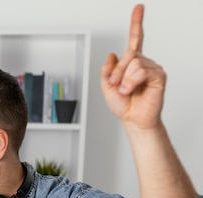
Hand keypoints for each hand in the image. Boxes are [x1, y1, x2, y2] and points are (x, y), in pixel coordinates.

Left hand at [101, 4, 165, 128]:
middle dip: (117, 71)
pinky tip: (132, 90)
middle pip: (128, 54)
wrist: (132, 119)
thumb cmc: (123, 105)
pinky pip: (141, 71)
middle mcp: (143, 62)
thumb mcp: (107, 86)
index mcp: (131, 63)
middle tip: (116, 85)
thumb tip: (111, 55)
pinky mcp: (159, 75)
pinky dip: (131, 81)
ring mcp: (152, 68)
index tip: (139, 7)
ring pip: (133, 62)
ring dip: (124, 78)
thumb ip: (107, 70)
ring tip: (126, 90)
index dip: (136, 22)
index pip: (135, 38)